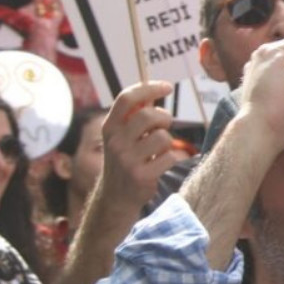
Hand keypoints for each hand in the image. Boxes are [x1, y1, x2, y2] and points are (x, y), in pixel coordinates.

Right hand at [93, 80, 187, 215]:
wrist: (116, 196)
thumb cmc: (126, 159)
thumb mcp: (122, 136)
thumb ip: (135, 116)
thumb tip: (155, 89)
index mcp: (110, 127)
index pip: (127, 98)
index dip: (149, 88)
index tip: (167, 86)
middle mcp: (115, 141)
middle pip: (149, 115)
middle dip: (164, 118)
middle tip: (164, 126)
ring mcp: (127, 159)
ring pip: (162, 137)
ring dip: (168, 143)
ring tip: (159, 151)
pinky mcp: (141, 175)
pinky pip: (170, 157)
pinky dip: (173, 158)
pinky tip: (162, 164)